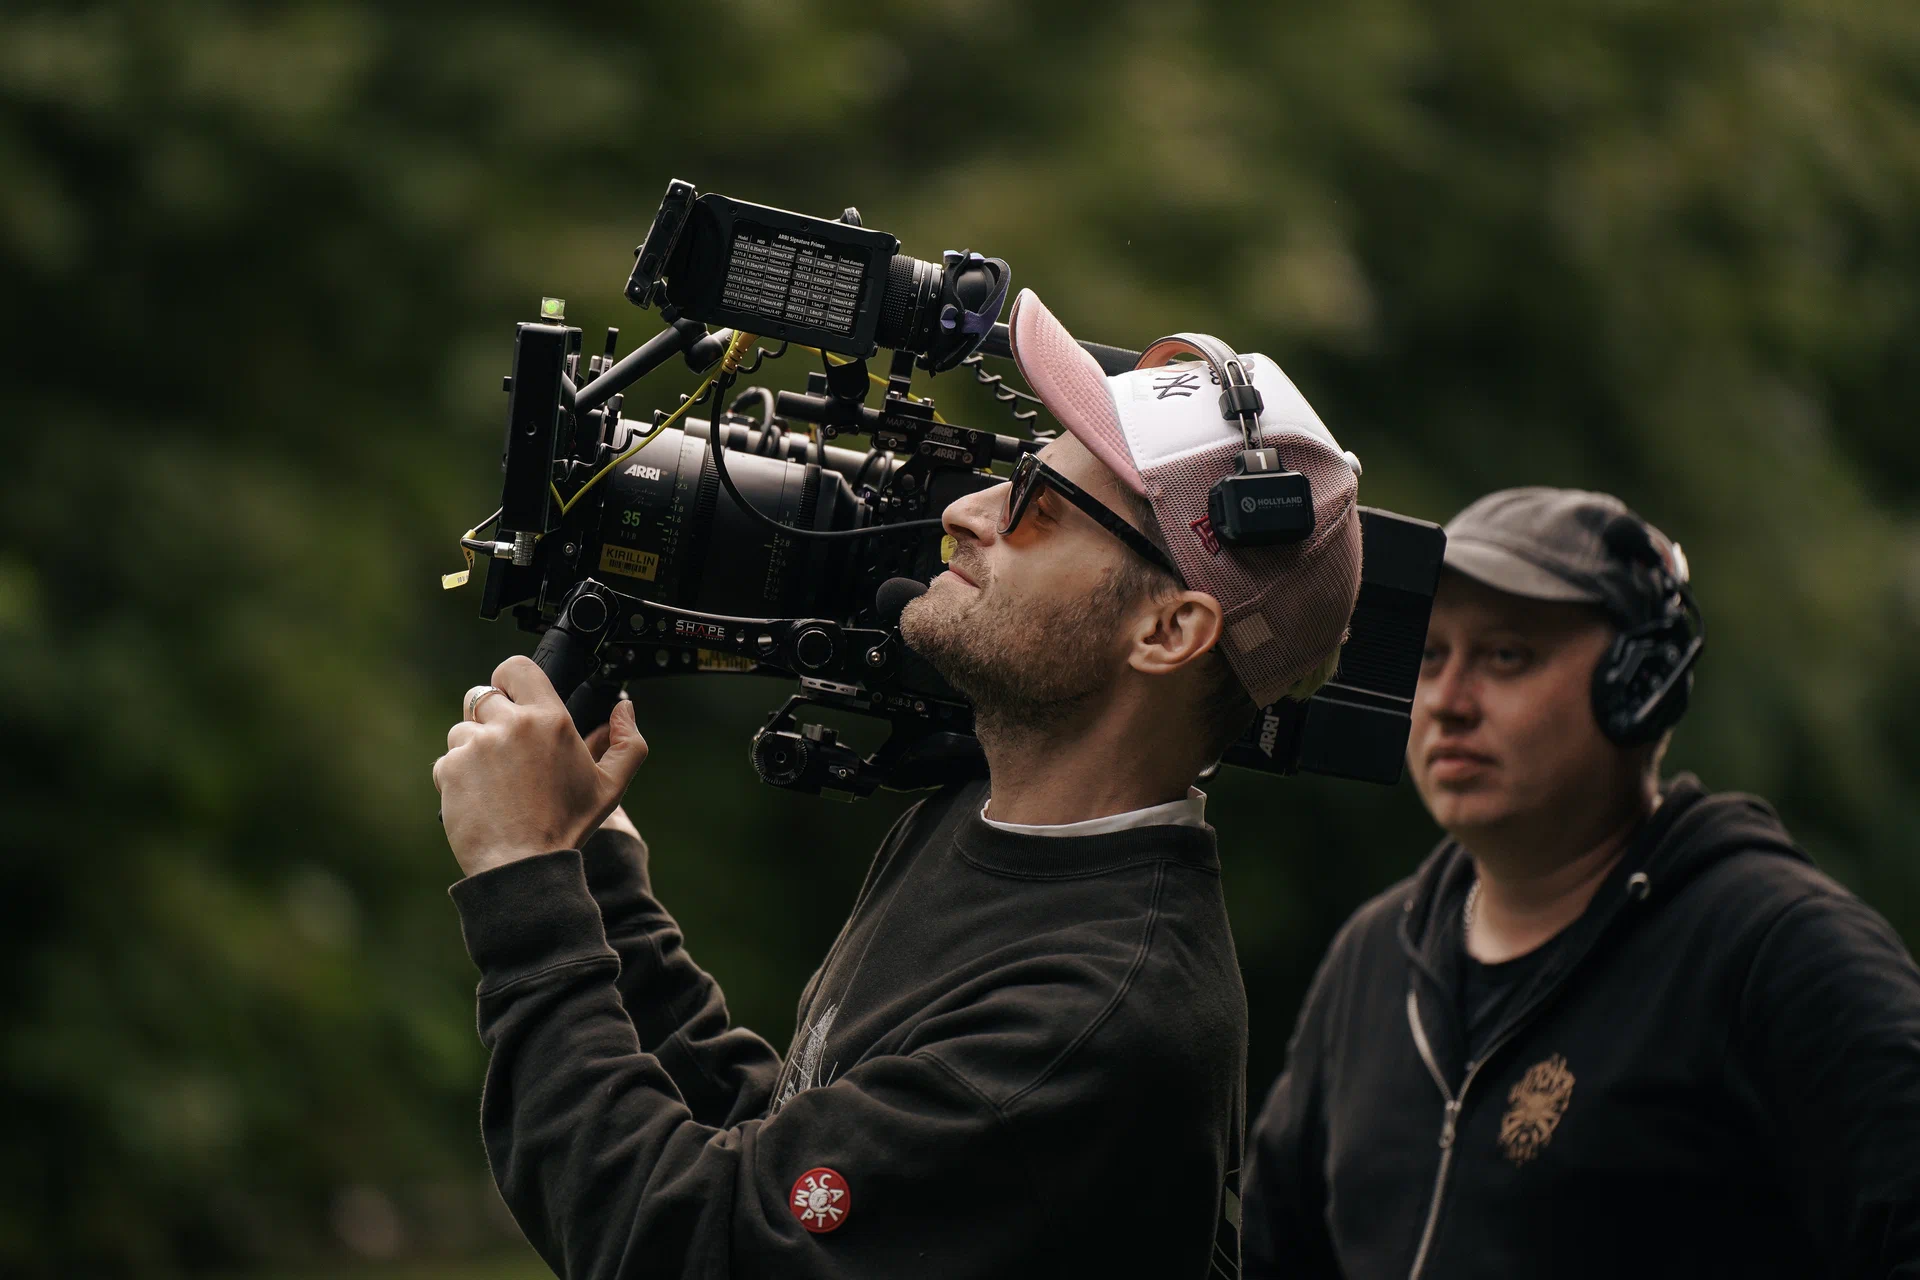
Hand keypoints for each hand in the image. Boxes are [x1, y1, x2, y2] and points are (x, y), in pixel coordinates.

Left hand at [433, 656, 648, 876]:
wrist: (522, 863)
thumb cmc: (566, 826)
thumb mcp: (612, 786)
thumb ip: (628, 743)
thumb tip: (624, 709)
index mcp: (551, 720)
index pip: (516, 668)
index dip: (510, 679)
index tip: (513, 696)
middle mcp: (512, 724)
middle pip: (483, 696)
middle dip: (490, 718)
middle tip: (505, 749)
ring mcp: (477, 745)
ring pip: (463, 729)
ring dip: (473, 747)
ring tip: (494, 780)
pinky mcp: (451, 767)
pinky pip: (447, 759)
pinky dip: (457, 775)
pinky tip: (480, 797)